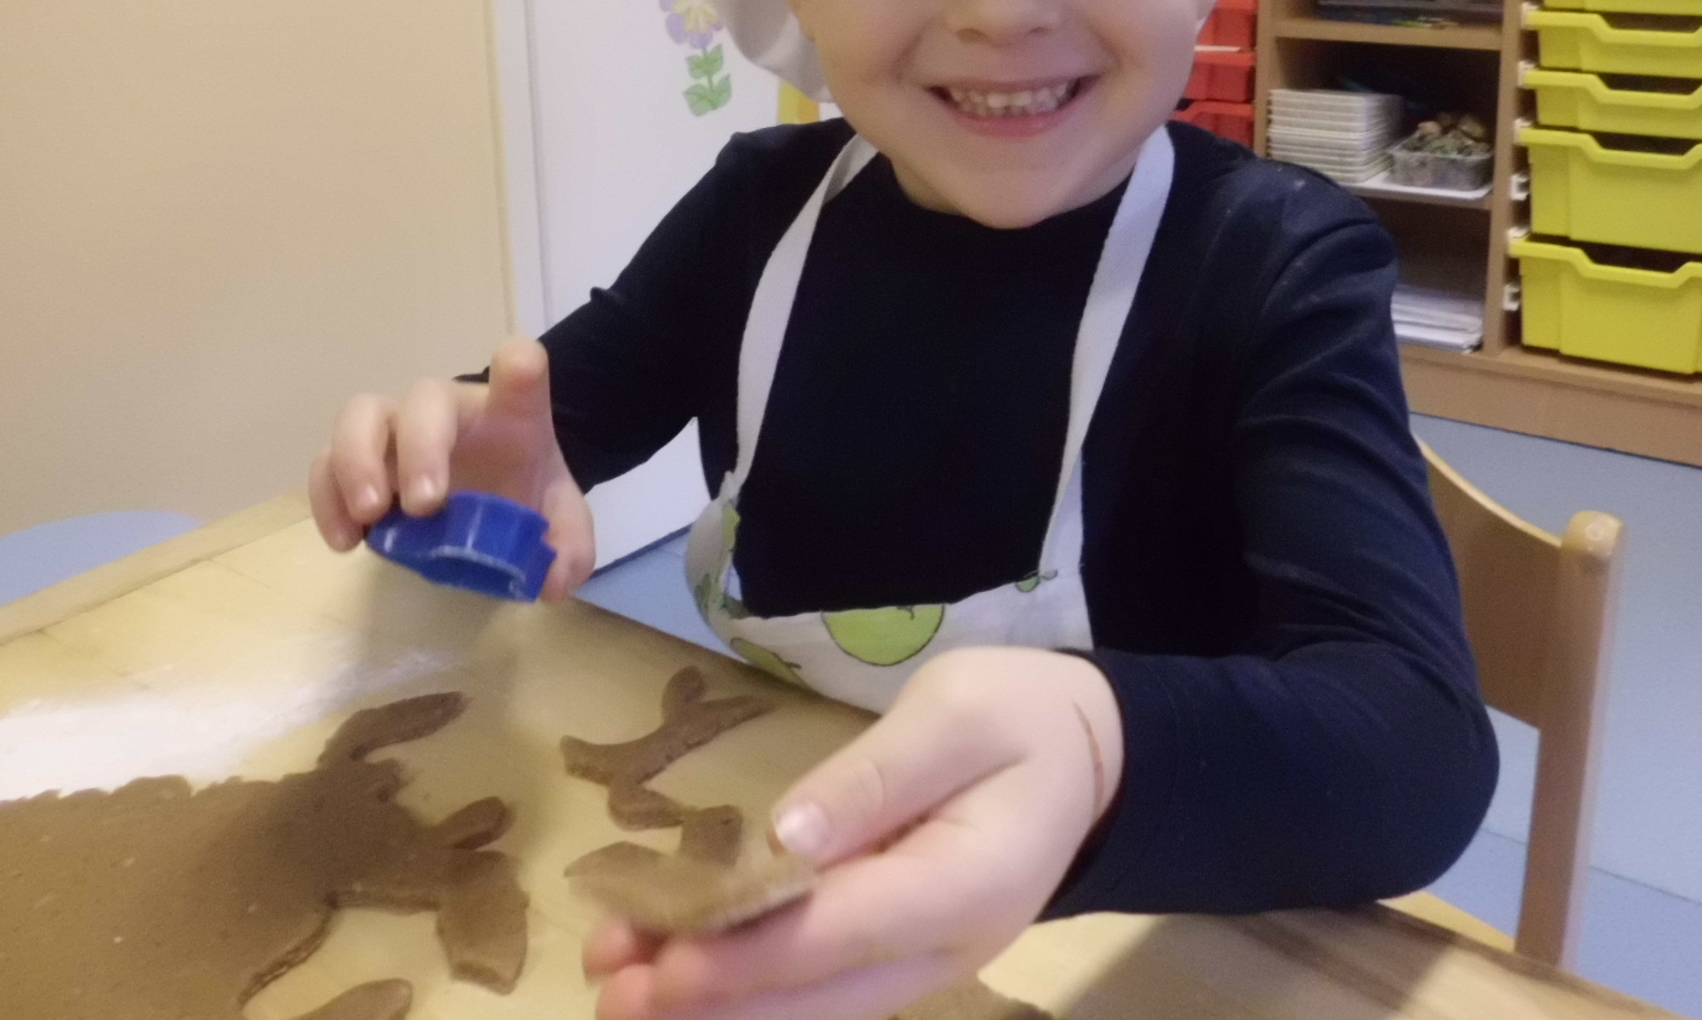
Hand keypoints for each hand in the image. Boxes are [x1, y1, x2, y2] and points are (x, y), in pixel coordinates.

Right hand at [306, 336, 595, 599]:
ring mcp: (395, 430)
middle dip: (420, 447)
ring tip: (371, 516)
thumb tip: (551, 582)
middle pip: (425, 398)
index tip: (518, 372)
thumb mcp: (560, 523)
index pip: (518, 372)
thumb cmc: (521, 492)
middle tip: (424, 506)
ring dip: (358, 462)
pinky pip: (326, 464)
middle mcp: (448, 411)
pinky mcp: (359, 462)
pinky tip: (347, 542)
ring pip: (361, 416)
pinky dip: (327, 500)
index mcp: (509, 414)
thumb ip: (570, 548)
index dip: (518, 369)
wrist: (486, 500)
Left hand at [583, 647, 1124, 1019]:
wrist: (1091, 757)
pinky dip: (748, 988)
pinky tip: (678, 970)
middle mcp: (945, 948)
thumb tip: (787, 835)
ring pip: (814, 1008)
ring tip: (616, 980)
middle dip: (710, 1003)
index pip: (839, 935)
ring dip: (718, 1003)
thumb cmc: (1022, 715)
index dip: (744, 957)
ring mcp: (925, 962)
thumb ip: (876, 775)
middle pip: (817, 999)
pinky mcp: (901, 953)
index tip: (660, 965)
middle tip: (610, 989)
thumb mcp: (959, 711)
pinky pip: (821, 988)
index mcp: (966, 883)